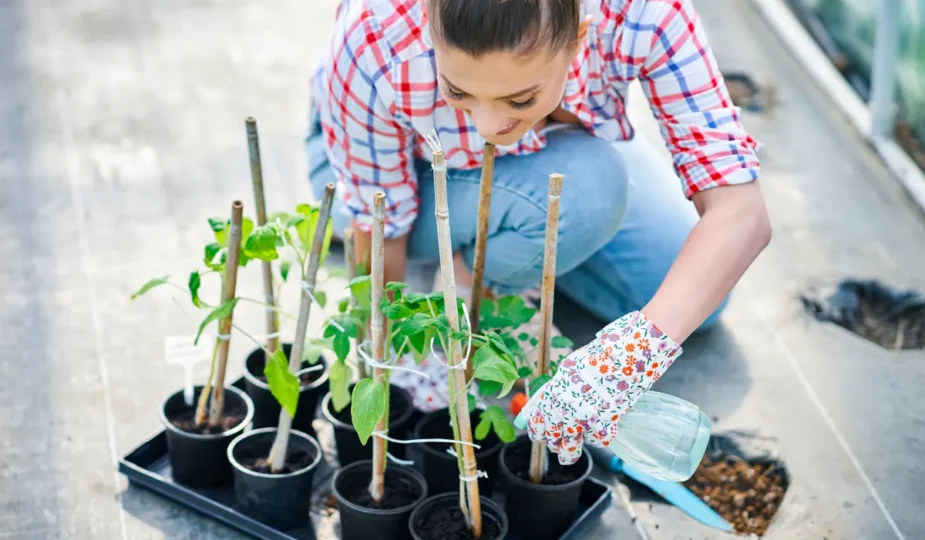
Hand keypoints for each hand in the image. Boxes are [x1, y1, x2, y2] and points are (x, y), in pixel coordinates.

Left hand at [515, 311, 681, 464]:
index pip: (537, 420)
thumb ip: (556, 389)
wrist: (623, 356)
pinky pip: (597, 440)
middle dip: (553, 443)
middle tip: (557, 446)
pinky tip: (600, 429)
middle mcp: (563, 407)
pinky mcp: (602, 424)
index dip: (537, 430)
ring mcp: (582, 418)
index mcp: (553, 392)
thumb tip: (543, 406)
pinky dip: (598, 437)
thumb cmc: (598, 357)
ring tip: (568, 456)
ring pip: (570, 446)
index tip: (538, 435)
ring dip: (569, 453)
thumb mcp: (568, 369)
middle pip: (552, 437)